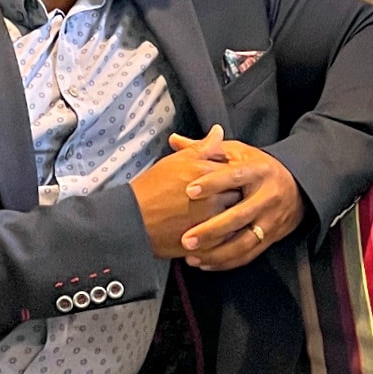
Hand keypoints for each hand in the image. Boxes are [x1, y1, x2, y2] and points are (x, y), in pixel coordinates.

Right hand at [130, 125, 240, 258]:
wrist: (132, 219)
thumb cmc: (153, 187)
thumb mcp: (177, 161)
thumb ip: (203, 147)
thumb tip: (219, 131)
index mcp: (207, 175)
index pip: (236, 172)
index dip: (235, 175)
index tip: (232, 178)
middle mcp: (213, 198)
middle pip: (240, 196)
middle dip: (238, 196)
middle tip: (234, 197)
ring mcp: (210, 222)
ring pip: (236, 220)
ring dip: (235, 218)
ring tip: (227, 216)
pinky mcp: (205, 242)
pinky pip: (226, 241)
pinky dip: (226, 237)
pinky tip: (221, 233)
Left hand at [168, 140, 304, 270]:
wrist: (296, 189)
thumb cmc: (258, 169)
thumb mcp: (238, 153)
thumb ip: (206, 150)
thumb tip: (174, 140)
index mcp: (259, 171)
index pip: (235, 177)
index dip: (213, 183)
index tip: (189, 190)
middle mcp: (267, 196)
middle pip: (240, 216)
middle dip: (212, 229)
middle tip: (186, 238)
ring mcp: (271, 220)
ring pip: (244, 241)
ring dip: (217, 252)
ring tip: (192, 255)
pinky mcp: (270, 238)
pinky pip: (248, 254)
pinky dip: (226, 262)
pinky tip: (205, 263)